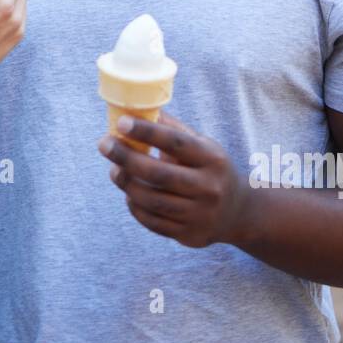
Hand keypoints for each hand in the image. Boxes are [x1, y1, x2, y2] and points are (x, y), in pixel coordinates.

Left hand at [97, 112, 251, 248]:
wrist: (239, 212)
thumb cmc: (211, 169)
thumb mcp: (203, 146)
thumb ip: (173, 130)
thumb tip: (140, 107)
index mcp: (212, 158)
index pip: (175, 142)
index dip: (146, 132)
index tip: (121, 122)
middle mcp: (209, 187)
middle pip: (158, 173)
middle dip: (125, 157)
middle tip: (104, 144)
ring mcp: (200, 214)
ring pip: (151, 200)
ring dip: (126, 183)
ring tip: (114, 170)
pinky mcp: (190, 235)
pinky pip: (152, 221)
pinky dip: (135, 206)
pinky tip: (129, 193)